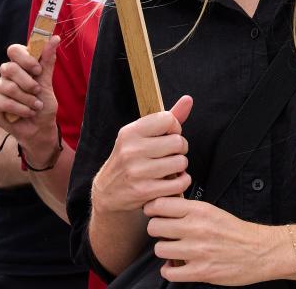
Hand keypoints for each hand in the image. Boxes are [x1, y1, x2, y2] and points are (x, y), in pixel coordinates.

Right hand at [0, 37, 60, 166]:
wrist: (39, 127)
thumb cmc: (44, 104)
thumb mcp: (48, 82)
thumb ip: (47, 61)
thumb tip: (54, 38)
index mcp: (21, 65)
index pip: (14, 50)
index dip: (25, 59)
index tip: (38, 70)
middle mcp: (7, 74)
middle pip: (8, 68)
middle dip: (27, 82)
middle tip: (37, 91)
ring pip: (6, 87)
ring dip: (26, 99)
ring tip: (35, 106)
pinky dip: (17, 109)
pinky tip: (25, 113)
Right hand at [92, 96, 192, 212]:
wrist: (107, 194)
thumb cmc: (129, 160)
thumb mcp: (141, 137)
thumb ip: (166, 119)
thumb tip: (188, 99)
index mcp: (130, 133)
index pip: (168, 119)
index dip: (174, 129)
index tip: (167, 137)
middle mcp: (131, 150)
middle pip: (178, 142)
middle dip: (179, 149)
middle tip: (169, 155)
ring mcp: (136, 172)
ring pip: (181, 162)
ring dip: (180, 167)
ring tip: (168, 169)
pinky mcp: (143, 191)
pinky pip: (180, 183)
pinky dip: (181, 183)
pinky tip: (170, 182)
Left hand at [144, 196, 277, 284]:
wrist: (262, 251)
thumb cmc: (238, 232)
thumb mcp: (215, 212)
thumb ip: (190, 211)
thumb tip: (164, 210)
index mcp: (201, 210)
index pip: (161, 205)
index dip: (153, 210)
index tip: (156, 214)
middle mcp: (197, 228)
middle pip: (154, 227)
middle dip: (158, 231)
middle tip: (167, 234)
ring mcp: (198, 251)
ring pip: (159, 250)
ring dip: (165, 251)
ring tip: (175, 251)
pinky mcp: (200, 271)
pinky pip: (169, 273)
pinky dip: (170, 271)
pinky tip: (177, 266)